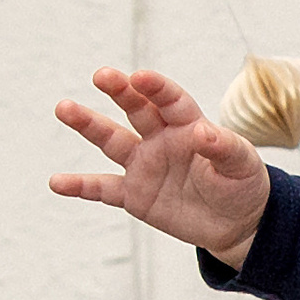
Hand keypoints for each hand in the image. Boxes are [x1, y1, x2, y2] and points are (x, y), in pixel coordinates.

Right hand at [51, 68, 270, 262]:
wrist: (235, 223)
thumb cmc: (242, 185)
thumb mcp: (242, 165)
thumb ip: (224, 147)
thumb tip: (201, 131)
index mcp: (188, 125)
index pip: (169, 99)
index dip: (155, 88)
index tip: (139, 77)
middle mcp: (160, 139)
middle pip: (135, 109)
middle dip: (119, 91)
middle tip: (101, 75)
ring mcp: (144, 165)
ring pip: (111, 140)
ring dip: (88, 124)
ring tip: (64, 108)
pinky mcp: (134, 194)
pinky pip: (103, 188)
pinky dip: (80, 186)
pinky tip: (57, 181)